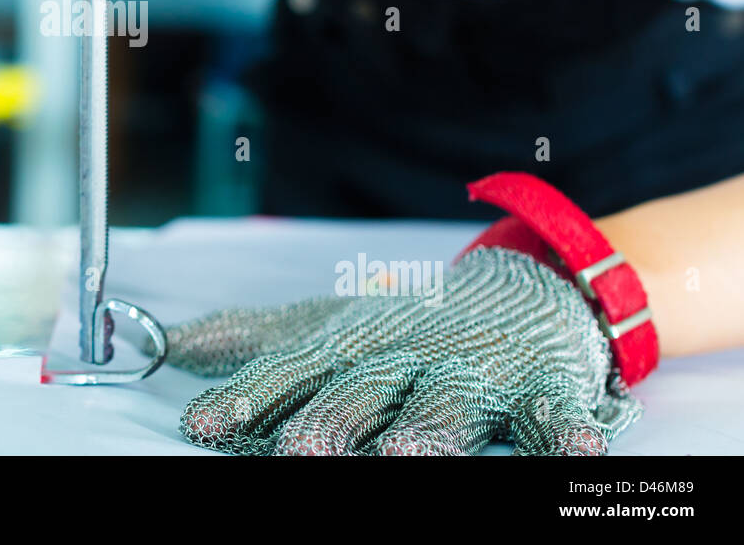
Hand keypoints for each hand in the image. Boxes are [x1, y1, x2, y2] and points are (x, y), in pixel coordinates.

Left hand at [166, 246, 642, 454]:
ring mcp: (475, 369)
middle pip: (364, 389)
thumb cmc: (407, 328)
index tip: (204, 425)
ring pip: (451, 401)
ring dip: (433, 425)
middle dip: (333, 417)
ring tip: (411, 450)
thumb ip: (255, 344)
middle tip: (303, 449)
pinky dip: (565, 431)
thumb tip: (170, 348)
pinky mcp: (542, 387)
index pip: (292, 370)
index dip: (250, 397)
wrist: (519, 290)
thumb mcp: (326, 329)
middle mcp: (407, 355)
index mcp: (352, 345)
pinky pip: (555, 413)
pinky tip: (573, 453)